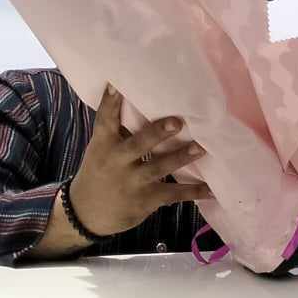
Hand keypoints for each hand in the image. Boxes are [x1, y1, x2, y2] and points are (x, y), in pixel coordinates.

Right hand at [70, 85, 211, 237]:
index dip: (110, 102)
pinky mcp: (146, 200)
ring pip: (158, 167)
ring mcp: (132, 182)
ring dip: (181, 157)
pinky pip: (173, 194)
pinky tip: (212, 190)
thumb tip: (140, 101)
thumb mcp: (100, 150)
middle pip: (138, 145)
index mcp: (104, 144)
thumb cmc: (99, 173)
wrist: (86, 214)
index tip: (116, 84)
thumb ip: (118, 131)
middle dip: (157, 134)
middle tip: (177, 122)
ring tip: (201, 148)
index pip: (105, 120)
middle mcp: (117, 161)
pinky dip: (193, 191)